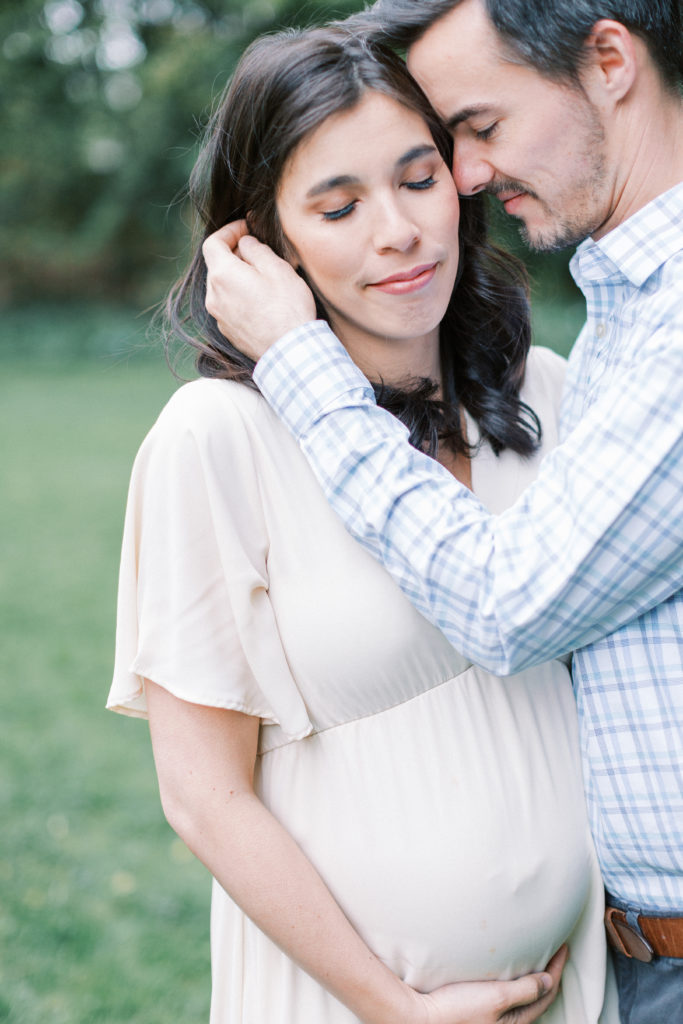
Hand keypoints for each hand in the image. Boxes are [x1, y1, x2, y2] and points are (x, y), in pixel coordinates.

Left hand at [203, 221, 316, 360]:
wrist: (290, 351)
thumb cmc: (287, 308)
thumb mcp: (277, 268)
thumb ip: (256, 249)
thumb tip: (245, 244)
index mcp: (222, 275)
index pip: (212, 243)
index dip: (229, 231)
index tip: (246, 229)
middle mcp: (214, 296)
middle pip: (216, 265)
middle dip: (234, 253)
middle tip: (259, 252)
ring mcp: (219, 316)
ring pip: (222, 286)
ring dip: (237, 276)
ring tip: (262, 277)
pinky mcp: (227, 331)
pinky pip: (228, 305)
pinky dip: (239, 295)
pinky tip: (261, 300)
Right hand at [405, 945, 567, 1023]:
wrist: (421, 1017)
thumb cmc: (456, 1009)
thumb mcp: (496, 997)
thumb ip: (524, 990)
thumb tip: (548, 981)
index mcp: (516, 1021)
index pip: (547, 992)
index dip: (557, 968)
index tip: (564, 946)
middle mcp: (507, 1022)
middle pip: (538, 997)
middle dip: (549, 974)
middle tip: (556, 951)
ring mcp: (493, 1017)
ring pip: (522, 997)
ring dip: (532, 978)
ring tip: (536, 958)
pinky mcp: (479, 1010)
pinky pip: (507, 996)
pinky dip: (515, 982)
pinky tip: (506, 971)